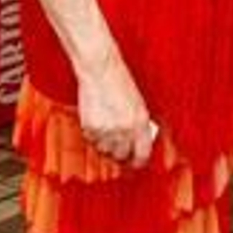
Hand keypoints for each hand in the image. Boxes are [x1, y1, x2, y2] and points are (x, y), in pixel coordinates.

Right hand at [75, 48, 156, 167]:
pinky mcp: (90, 128)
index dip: (139, 161)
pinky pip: (92, 142)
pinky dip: (94, 138)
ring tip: (107, 132)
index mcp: (140, 122)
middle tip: (120, 148)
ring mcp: (106, 130)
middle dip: (121, 154)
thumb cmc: (120, 82)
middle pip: (122, 156)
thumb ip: (139, 124)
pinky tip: (98, 125)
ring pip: (105, 151)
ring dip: (106, 146)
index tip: (136, 162)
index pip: (142, 154)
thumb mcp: (138, 104)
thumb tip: (137, 142)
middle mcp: (124, 129)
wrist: (100, 71)